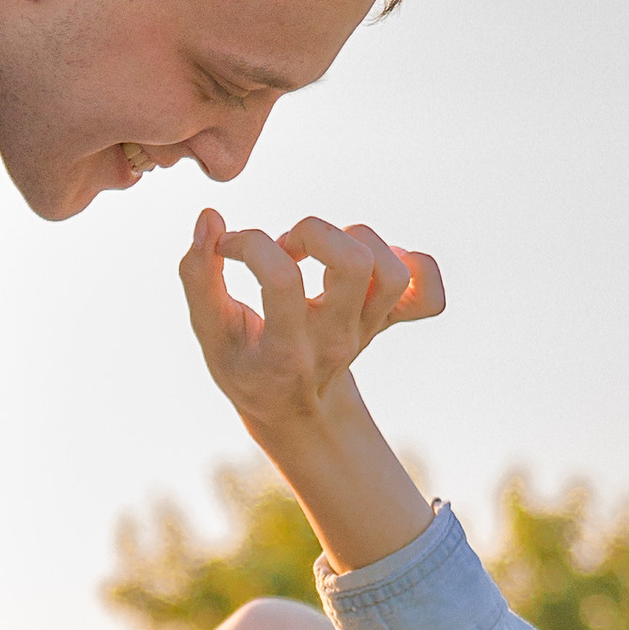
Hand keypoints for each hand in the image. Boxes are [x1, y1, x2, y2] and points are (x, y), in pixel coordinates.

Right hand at [178, 208, 441, 577]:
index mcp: (287, 352)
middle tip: (288, 247)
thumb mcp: (210, 333)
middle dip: (314, 232)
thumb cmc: (245, 364)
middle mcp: (336, 342)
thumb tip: (210, 217)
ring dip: (355, 238)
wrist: (296, 412)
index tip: (228, 246)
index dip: (249, 243)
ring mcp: (368, 332)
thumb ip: (198, 276)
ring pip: (392, 270)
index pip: (282, 277)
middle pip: (354, 263)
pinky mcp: (388, 319)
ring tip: (321, 251)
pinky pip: (429, 293)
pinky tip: (370, 257)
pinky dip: (414, 263)